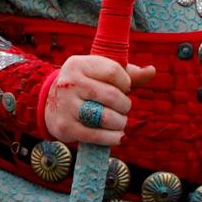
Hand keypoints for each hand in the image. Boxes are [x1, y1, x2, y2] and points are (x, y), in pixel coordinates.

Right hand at [40, 55, 156, 146]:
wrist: (50, 103)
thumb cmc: (85, 85)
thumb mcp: (99, 73)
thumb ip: (127, 73)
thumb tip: (152, 71)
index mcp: (78, 64)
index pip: (113, 71)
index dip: (126, 83)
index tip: (124, 88)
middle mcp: (69, 82)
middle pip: (111, 95)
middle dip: (125, 105)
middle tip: (124, 108)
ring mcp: (66, 105)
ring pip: (105, 117)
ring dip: (120, 122)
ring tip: (119, 122)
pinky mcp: (65, 126)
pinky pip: (96, 135)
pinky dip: (112, 138)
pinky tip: (117, 136)